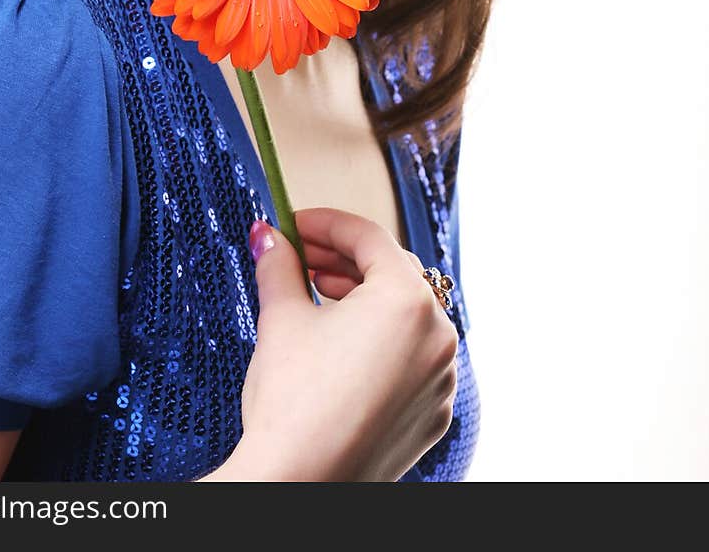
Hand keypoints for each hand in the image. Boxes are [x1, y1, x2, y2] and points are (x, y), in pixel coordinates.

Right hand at [216, 207, 458, 481]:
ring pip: (405, 318)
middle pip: (392, 273)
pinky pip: (411, 360)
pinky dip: (380, 344)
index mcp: (407, 300)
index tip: (294, 224)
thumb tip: (269, 236)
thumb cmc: (294, 403)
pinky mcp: (432, 414)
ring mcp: (440, 379)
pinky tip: (340, 349)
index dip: (325, 223)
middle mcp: (438, 336)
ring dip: (363, 301)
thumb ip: (279, 265)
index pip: (368, 236)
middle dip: (343, 261)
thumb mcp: (281, 318)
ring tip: (316, 299)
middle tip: (300, 257)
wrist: (297, 486)